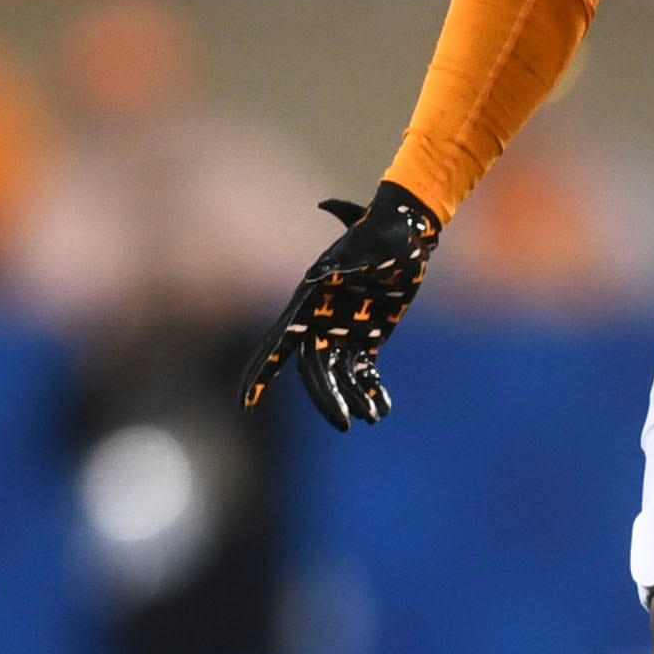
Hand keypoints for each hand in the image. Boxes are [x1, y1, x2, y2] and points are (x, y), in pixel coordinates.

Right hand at [239, 182, 444, 430]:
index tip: (246, 403)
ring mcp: (342, 329)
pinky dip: (370, 389)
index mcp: (311, 300)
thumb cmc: (383, 232)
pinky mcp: (366, 336)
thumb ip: (344, 264)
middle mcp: (320, 318)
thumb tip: (316, 279)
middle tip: (345, 425)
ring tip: (373, 416)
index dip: (262, 372)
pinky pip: (362, 370)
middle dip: (326, 398)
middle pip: (312, 368)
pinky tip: (383, 408)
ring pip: (337, 375)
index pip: (280, 341)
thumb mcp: (366, 246)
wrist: (407, 228)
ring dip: (352, 397)